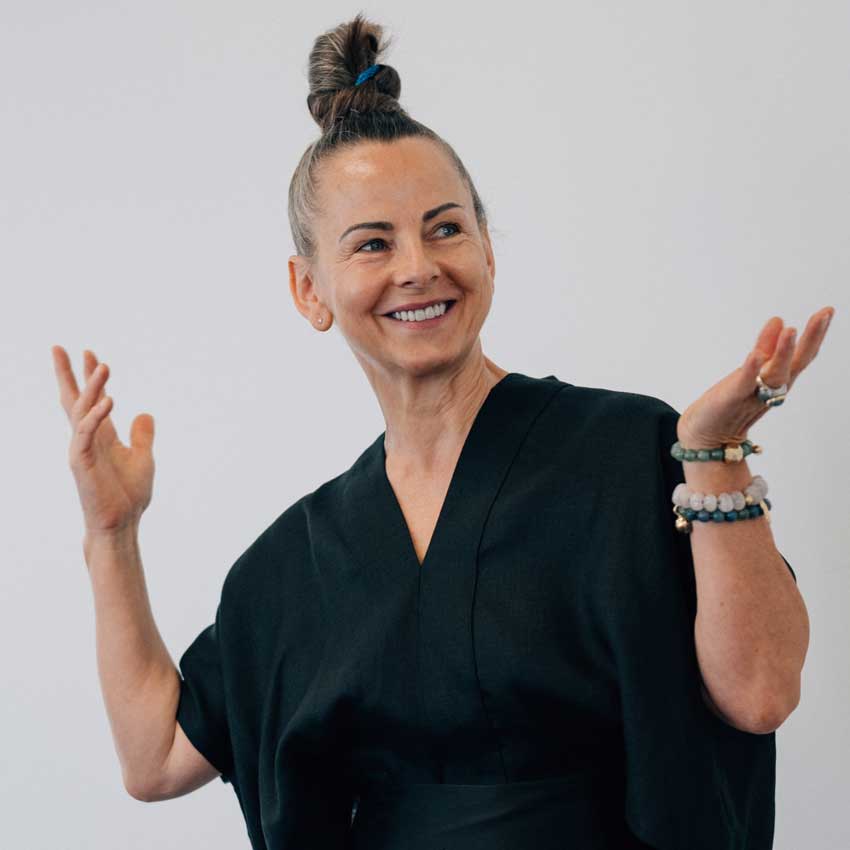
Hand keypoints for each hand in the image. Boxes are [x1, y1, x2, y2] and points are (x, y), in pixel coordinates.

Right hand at [52, 346, 155, 535]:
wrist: (122, 523)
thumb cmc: (129, 494)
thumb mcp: (143, 457)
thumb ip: (142, 435)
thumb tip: (146, 413)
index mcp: (101, 436)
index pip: (92, 400)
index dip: (91, 378)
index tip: (90, 354)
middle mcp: (87, 439)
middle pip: (74, 399)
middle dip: (68, 374)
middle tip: (60, 347)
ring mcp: (82, 449)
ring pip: (81, 410)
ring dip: (93, 387)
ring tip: (103, 365)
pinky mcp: (81, 462)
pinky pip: (86, 433)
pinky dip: (96, 415)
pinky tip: (110, 400)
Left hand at [676, 306, 834, 447]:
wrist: (706, 434)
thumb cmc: (729, 402)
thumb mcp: (751, 369)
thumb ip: (765, 347)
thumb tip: (779, 320)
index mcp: (778, 380)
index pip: (802, 355)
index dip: (816, 334)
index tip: (828, 311)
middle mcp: (771, 388)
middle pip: (797, 362)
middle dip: (812, 338)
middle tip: (824, 314)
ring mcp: (754, 394)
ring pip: (776, 373)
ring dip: (784, 352)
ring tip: (792, 330)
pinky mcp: (732, 398)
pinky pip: (744, 383)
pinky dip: (751, 369)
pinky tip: (756, 355)